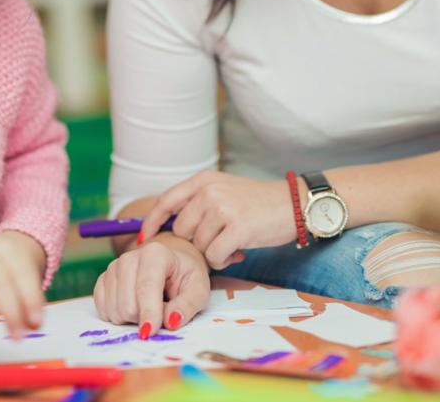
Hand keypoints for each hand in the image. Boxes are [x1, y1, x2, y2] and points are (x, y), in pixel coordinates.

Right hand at [93, 234, 210, 335]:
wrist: (171, 266)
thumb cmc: (185, 278)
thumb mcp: (199, 290)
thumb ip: (187, 305)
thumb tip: (171, 321)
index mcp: (155, 254)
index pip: (146, 286)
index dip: (148, 312)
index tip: (150, 332)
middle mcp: (129, 257)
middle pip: (127, 303)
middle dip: (143, 318)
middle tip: (159, 313)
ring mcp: (113, 268)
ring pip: (114, 309)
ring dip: (131, 319)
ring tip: (148, 308)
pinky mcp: (103, 279)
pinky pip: (102, 308)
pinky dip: (117, 316)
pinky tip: (133, 309)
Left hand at [139, 170, 297, 268]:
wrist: (294, 204)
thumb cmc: (257, 204)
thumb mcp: (224, 191)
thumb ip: (198, 204)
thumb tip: (168, 228)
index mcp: (203, 180)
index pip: (166, 200)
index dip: (152, 221)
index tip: (145, 237)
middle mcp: (209, 191)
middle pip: (181, 230)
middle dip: (196, 242)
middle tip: (218, 241)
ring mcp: (223, 208)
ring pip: (198, 245)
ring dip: (213, 252)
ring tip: (233, 244)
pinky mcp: (237, 228)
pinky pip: (214, 256)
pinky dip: (224, 260)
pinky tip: (239, 251)